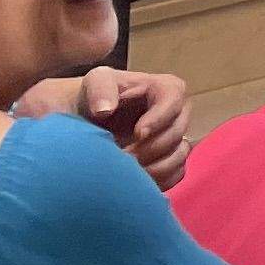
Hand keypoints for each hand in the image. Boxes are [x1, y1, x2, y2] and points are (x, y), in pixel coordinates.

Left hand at [70, 66, 196, 189]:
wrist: (84, 122)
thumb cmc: (93, 99)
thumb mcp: (94, 82)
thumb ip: (100, 89)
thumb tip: (105, 109)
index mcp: (163, 89)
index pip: (174, 99)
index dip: (160, 117)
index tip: (138, 134)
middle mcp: (175, 113)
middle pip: (178, 131)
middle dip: (151, 148)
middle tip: (124, 158)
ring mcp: (174, 139)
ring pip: (180, 154)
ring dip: (156, 167)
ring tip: (128, 173)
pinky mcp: (169, 161)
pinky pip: (177, 173)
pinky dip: (160, 179)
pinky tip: (136, 182)